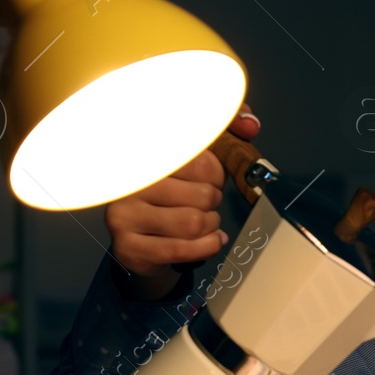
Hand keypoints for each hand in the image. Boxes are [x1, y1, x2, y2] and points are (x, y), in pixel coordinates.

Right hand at [104, 104, 259, 300]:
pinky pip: (183, 248)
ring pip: (194, 222)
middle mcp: (129, 181)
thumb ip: (227, 132)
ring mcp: (124, 215)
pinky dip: (207, 246)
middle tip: (205, 202)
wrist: (144, 239)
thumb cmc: (175, 192)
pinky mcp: (129, 247)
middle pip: (203, 193)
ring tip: (204, 221)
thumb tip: (250, 125)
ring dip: (211, 225)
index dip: (217, 174)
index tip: (210, 178)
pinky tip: (209, 240)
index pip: (201, 161)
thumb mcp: (199, 156)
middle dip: (213, 201)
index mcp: (145, 152)